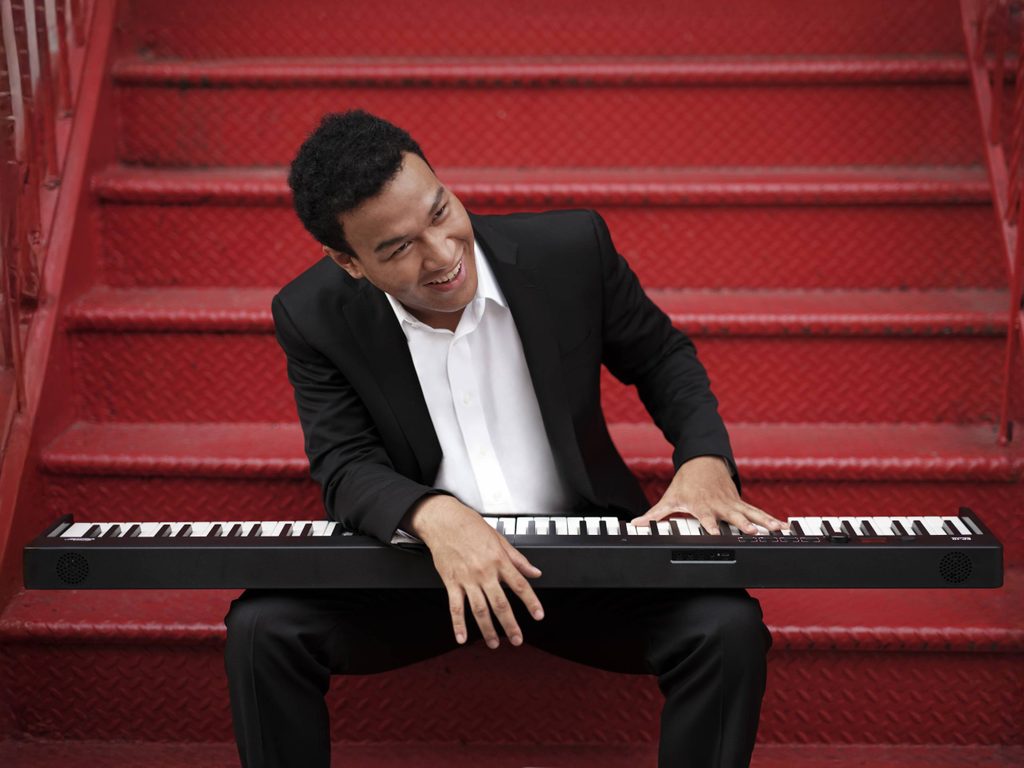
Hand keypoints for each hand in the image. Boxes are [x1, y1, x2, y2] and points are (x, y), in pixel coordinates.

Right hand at [403, 496, 544, 648]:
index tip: (538, 615)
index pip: (520, 585)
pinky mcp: (451, 582)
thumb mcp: (499, 539)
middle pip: (500, 603)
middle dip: (510, 625)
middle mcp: (484, 572)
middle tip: (517, 639)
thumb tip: (535, 572)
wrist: (445, 521)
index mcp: (499, 560)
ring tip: (494, 643)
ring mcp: (467, 579)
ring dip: (488, 630)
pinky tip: (462, 637)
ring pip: (479, 610)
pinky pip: (455, 607)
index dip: (531, 602)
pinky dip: (458, 624)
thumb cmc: (471, 527)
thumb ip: (518, 559)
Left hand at [629, 455, 786, 534]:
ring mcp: (732, 503)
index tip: (718, 535)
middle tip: (755, 532)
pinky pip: (758, 511)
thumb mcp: (669, 498)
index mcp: (702, 506)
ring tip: (778, 530)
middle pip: (734, 516)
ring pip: (751, 513)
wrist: (702, 461)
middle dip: (744, 524)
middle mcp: (720, 505)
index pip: (707, 519)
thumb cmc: (685, 483)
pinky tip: (783, 527)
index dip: (712, 527)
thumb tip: (636, 524)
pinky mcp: (741, 502)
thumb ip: (654, 514)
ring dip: (765, 522)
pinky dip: (771, 518)